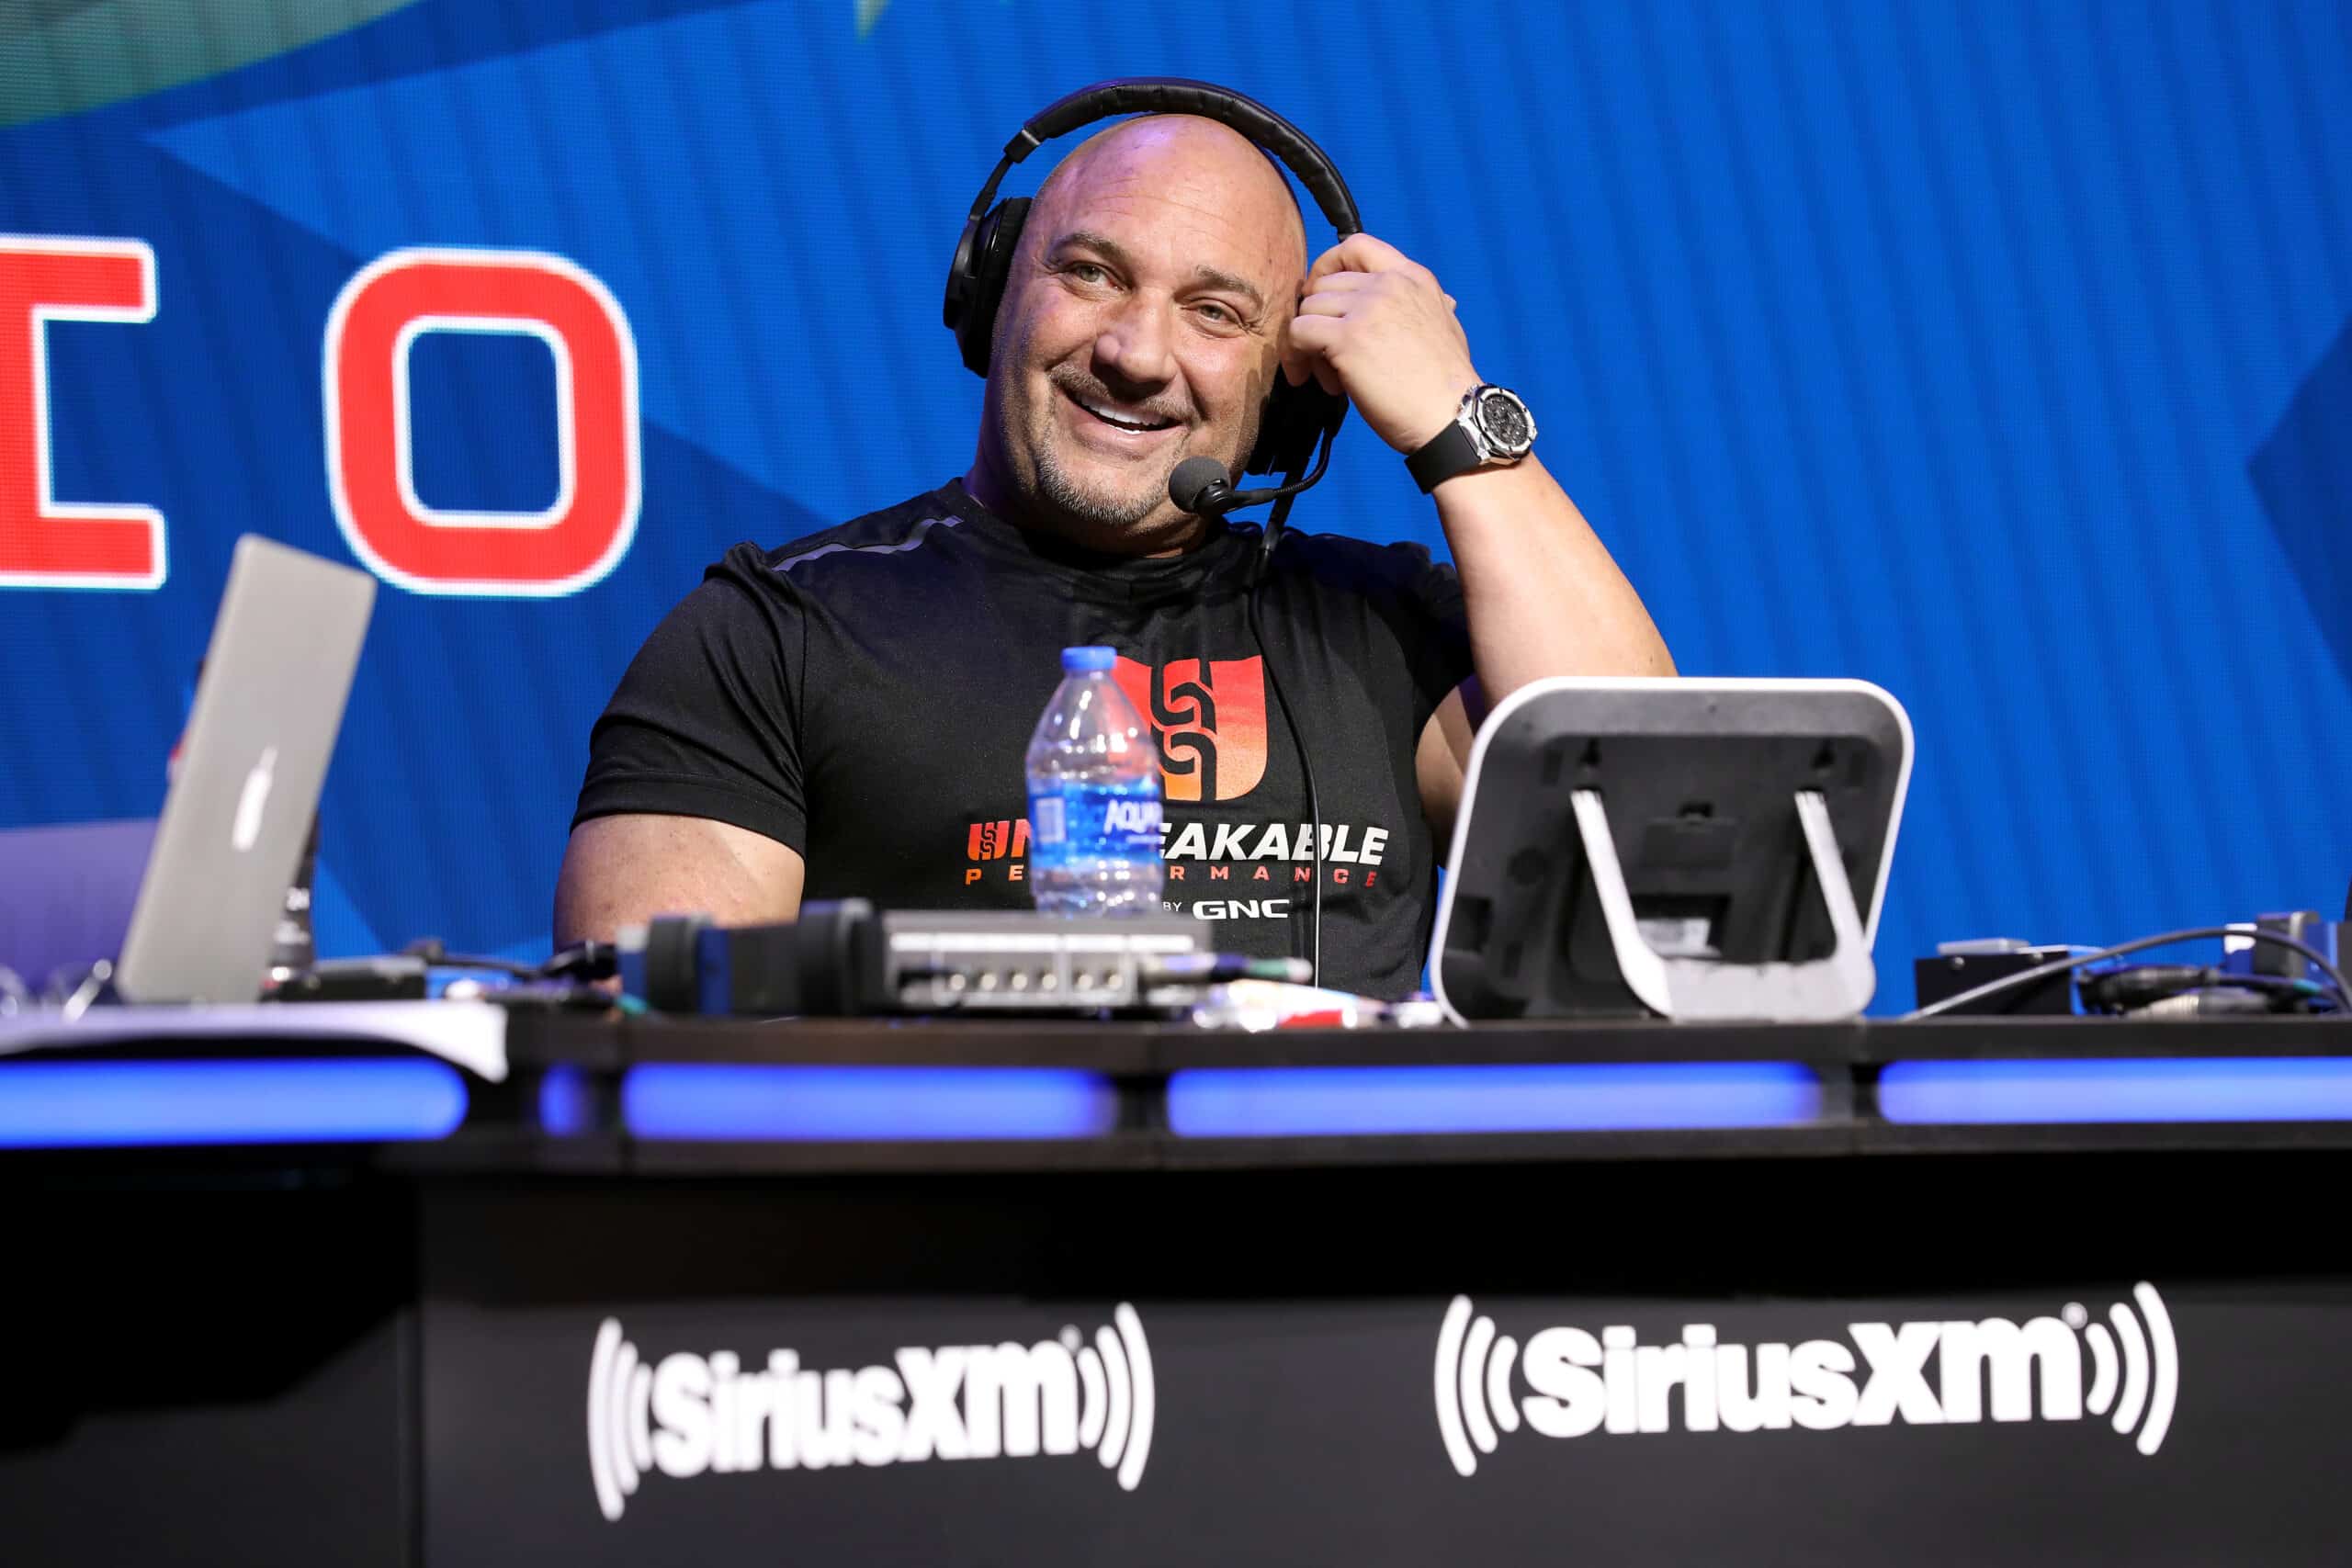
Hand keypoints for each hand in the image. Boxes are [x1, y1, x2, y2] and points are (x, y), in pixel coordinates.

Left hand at [1282, 233, 1480, 454]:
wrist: (1451, 417)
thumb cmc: (1446, 386)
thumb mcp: (1447, 327)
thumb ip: (1432, 306)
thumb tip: (1444, 301)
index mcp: (1412, 277)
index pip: (1356, 246)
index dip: (1329, 266)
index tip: (1322, 295)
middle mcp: (1388, 284)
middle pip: (1323, 284)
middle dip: (1318, 320)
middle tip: (1328, 357)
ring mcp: (1367, 308)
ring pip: (1307, 309)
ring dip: (1309, 346)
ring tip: (1332, 378)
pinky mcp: (1347, 337)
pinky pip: (1298, 333)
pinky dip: (1296, 357)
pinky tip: (1315, 381)